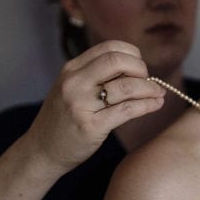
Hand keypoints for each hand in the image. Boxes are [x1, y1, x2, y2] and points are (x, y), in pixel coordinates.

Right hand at [25, 40, 165, 170]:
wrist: (41, 151)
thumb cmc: (63, 120)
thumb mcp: (71, 89)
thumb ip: (95, 75)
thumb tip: (136, 66)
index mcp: (71, 69)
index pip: (109, 48)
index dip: (132, 54)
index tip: (139, 67)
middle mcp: (74, 83)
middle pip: (117, 61)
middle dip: (141, 69)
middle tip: (148, 81)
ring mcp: (81, 105)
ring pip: (126, 86)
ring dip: (149, 89)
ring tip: (158, 94)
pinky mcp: (91, 127)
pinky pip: (127, 110)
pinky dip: (147, 105)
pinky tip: (155, 105)